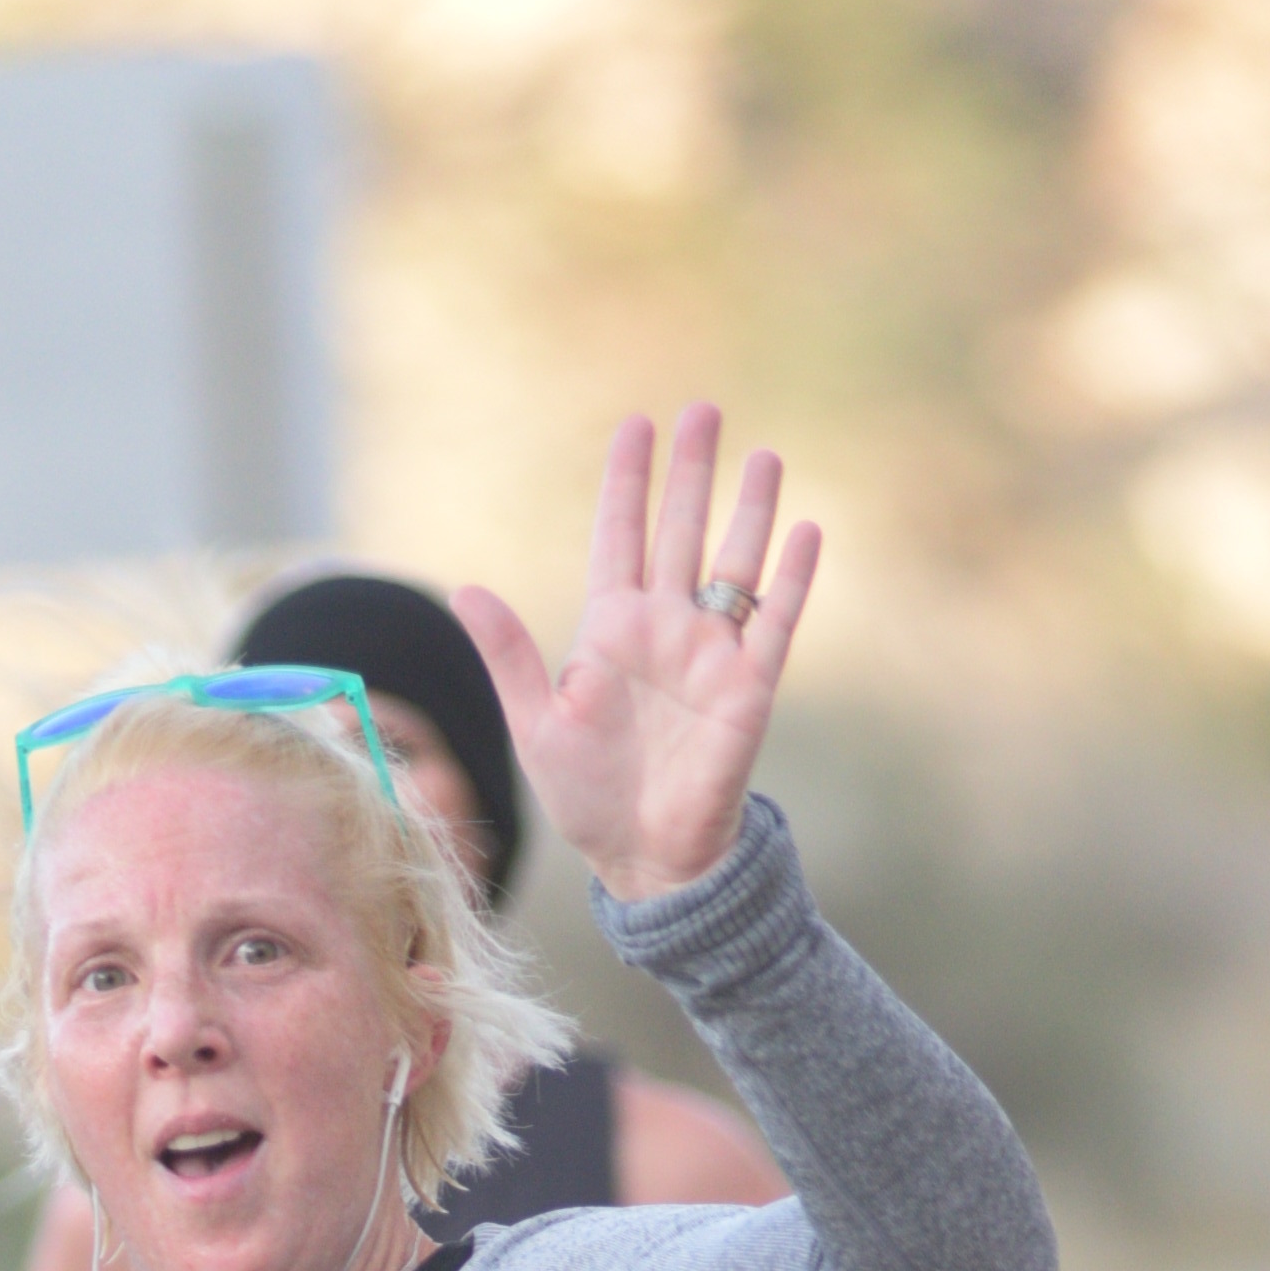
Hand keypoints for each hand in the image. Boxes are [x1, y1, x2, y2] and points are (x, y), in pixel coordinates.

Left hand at [456, 407, 818, 905]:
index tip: (635, 424)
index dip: (628, 481)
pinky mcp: (749, 686)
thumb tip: (466, 590)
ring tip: (763, 455)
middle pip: (681, 531)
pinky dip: (791, 578)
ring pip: (735, 564)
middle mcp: (664, 628)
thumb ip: (510, 656)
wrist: (644, 860)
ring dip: (749, 510)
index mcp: (610, 630)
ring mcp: (710, 653)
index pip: (621, 535)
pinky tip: (803, 531)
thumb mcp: (537, 726)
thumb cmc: (587, 797)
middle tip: (703, 410)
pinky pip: (775, 621)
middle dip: (691, 471)